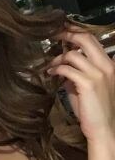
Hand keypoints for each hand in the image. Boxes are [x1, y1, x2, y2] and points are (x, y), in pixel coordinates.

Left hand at [47, 25, 114, 141]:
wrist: (104, 129)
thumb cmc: (95, 110)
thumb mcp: (88, 88)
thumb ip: (78, 75)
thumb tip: (63, 67)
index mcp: (109, 65)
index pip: (93, 40)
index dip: (77, 32)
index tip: (64, 30)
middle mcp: (106, 66)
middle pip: (85, 39)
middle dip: (68, 34)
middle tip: (54, 35)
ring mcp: (98, 74)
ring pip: (73, 54)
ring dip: (58, 58)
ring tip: (50, 66)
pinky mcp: (88, 83)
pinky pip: (67, 69)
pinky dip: (57, 69)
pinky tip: (51, 73)